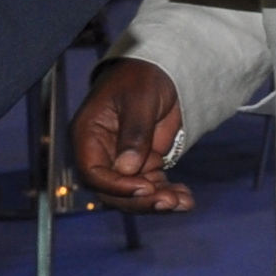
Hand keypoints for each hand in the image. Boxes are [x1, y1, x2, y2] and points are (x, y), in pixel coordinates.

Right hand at [71, 56, 193, 211]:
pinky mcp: (143, 164)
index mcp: (88, 136)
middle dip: (141, 200)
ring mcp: (123, 161)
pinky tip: (187, 200)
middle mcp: (102, 153)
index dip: (116, 186)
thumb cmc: (142, 78)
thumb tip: (127, 168)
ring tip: (184, 203)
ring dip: (158, 201)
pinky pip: (152, 186)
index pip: (93, 172)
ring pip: (134, 193)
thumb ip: (134, 132)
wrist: (161, 71)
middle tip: (169, 202)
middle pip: (113, 190)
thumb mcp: (139, 99)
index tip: (144, 188)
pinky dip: (168, 194)